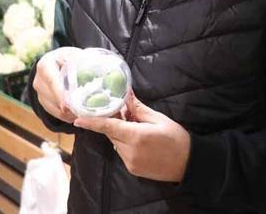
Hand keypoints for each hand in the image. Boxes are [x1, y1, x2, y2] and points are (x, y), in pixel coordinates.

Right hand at [32, 46, 82, 123]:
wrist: (57, 62)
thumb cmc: (68, 57)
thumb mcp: (73, 55)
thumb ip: (79, 62)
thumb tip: (94, 69)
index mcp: (45, 66)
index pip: (52, 81)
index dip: (59, 94)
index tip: (67, 105)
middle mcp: (38, 80)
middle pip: (51, 97)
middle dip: (67, 106)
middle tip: (83, 112)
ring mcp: (39, 93)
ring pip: (53, 108)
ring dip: (68, 113)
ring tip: (84, 114)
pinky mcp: (43, 102)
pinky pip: (54, 113)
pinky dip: (66, 116)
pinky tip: (78, 115)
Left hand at [74, 93, 190, 182]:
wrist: (188, 163)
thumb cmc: (176, 138)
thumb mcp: (158, 119)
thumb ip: (138, 109)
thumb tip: (126, 95)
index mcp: (136, 136)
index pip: (108, 127)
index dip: (92, 123)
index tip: (78, 119)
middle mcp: (130, 151)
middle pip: (111, 133)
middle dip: (113, 121)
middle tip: (122, 111)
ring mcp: (130, 162)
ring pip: (116, 142)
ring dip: (120, 132)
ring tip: (136, 125)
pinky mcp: (132, 169)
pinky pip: (122, 151)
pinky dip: (125, 142)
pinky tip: (139, 138)